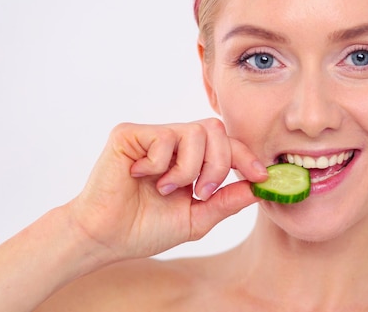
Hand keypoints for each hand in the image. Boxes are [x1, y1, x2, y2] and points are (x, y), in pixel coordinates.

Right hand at [66, 118, 266, 262]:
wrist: (105, 237)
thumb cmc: (145, 228)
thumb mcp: (196, 218)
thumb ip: (226, 201)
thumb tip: (259, 188)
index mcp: (190, 159)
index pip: (226, 144)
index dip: (246, 157)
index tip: (261, 176)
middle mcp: (174, 142)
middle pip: (216, 130)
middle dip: (219, 164)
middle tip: (201, 191)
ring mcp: (152, 135)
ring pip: (195, 132)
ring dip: (188, 168)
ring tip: (166, 188)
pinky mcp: (130, 134)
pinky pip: (165, 137)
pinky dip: (161, 163)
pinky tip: (142, 176)